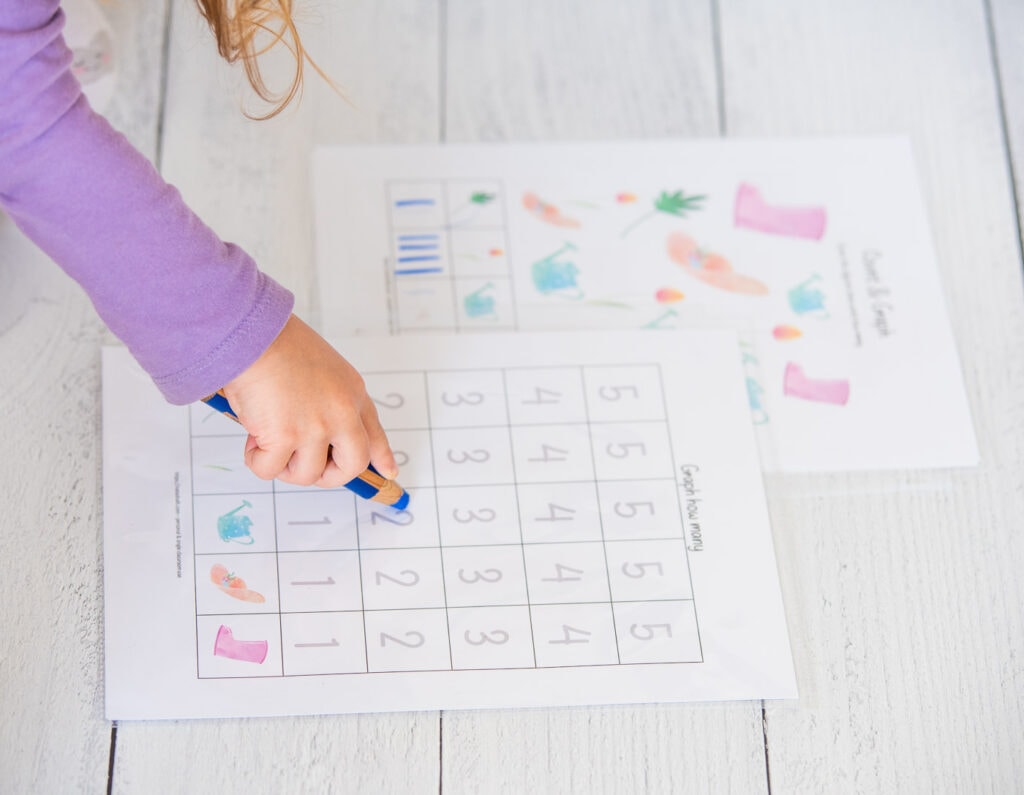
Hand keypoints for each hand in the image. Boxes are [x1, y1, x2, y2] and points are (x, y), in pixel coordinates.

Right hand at [220, 314, 397, 487]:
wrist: (254, 334)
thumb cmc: (278, 343)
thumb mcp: (323, 369)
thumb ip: (328, 401)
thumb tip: (314, 438)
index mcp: (352, 393)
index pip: (375, 433)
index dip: (381, 457)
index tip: (388, 472)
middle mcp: (342, 413)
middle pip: (352, 465)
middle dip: (329, 476)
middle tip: (305, 469)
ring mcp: (316, 428)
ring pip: (307, 474)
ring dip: (284, 466)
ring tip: (266, 442)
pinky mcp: (285, 437)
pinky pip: (269, 469)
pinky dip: (256, 460)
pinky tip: (251, 439)